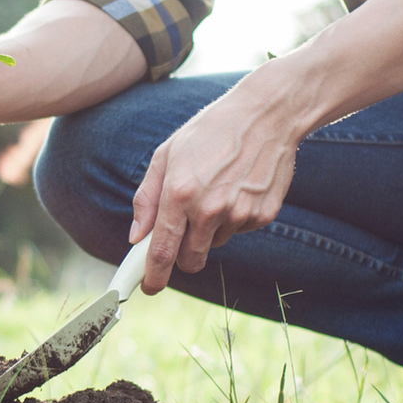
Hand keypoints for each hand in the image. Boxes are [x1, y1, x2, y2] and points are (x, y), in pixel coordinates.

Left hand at [129, 88, 299, 290]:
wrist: (265, 115)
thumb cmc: (209, 132)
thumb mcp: (167, 155)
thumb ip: (147, 199)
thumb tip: (136, 237)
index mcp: (180, 193)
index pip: (162, 251)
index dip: (153, 276)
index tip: (148, 287)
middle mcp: (210, 208)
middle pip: (190, 261)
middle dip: (182, 258)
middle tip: (181, 238)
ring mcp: (239, 213)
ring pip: (215, 244)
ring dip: (209, 230)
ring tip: (215, 190)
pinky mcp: (263, 215)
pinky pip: (239, 231)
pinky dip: (233, 218)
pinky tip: (237, 188)